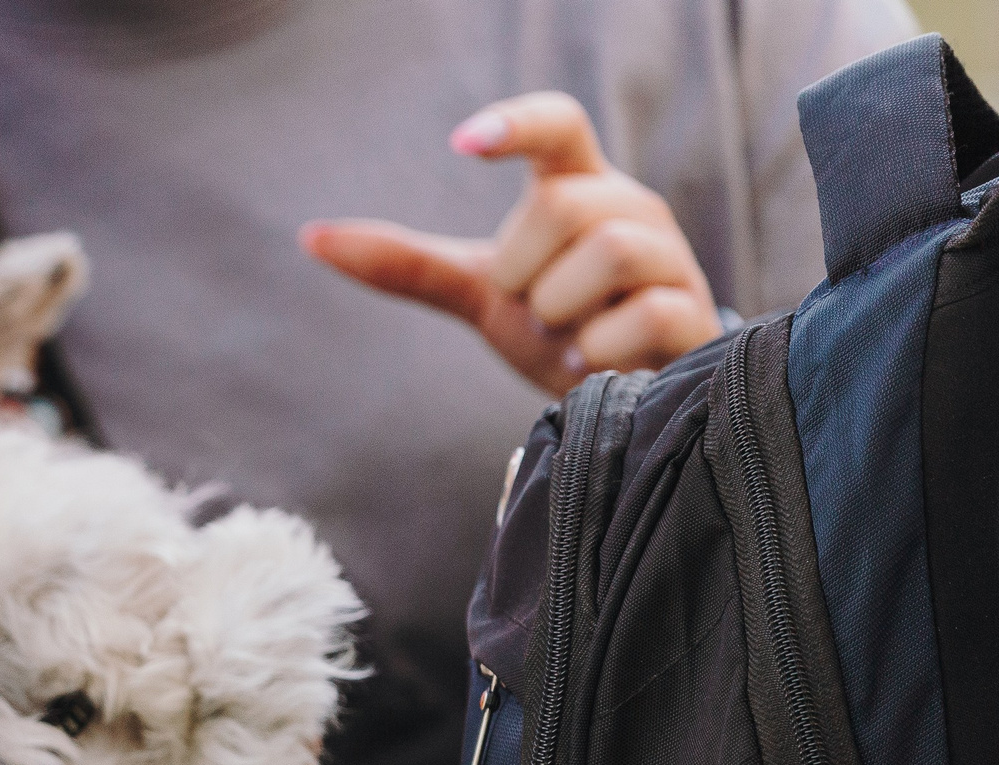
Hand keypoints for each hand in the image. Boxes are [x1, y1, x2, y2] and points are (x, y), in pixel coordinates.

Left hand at [300, 92, 721, 396]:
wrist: (622, 399)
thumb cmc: (556, 327)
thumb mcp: (480, 292)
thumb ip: (405, 264)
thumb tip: (311, 238)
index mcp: (579, 190)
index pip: (559, 125)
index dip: (516, 124)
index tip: (463, 144)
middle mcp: (631, 207)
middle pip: (559, 205)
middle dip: (522, 271)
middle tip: (534, 307)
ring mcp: (672, 255)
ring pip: (609, 251)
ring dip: (562, 309)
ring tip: (569, 334)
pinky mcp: (695, 312)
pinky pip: (639, 316)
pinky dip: (598, 351)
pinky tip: (597, 365)